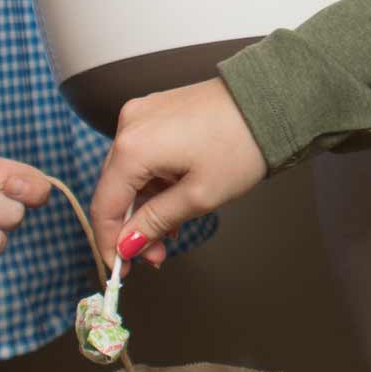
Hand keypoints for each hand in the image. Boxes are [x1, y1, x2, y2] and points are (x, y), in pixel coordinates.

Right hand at [91, 79, 267, 264]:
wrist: (267, 102)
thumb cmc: (239, 145)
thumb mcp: (198, 197)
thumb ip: (155, 223)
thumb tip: (126, 246)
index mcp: (133, 147)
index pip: (104, 206)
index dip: (108, 243)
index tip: (122, 269)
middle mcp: (128, 125)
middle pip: (114, 189)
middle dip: (132, 227)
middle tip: (156, 256)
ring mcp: (141, 114)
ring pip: (129, 173)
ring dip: (145, 205)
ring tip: (173, 229)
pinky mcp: (155, 111)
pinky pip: (142, 153)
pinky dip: (153, 180)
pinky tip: (174, 199)